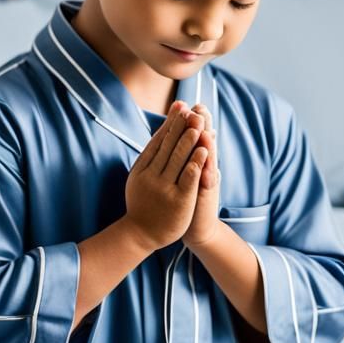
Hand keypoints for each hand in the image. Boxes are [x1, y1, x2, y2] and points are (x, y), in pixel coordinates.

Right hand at [124, 101, 207, 250]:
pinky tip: (204, 151)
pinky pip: (188, 179)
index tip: (180, 106)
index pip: (158, 140)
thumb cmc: (143, 204)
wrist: (140, 235)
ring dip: (189, 139)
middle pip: (168, 146)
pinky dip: (195, 163)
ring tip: (199, 123)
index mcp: (141, 168)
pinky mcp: (178, 201)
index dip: (170, 123)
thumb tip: (159, 134)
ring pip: (178, 159)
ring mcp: (164, 188)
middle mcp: (151, 175)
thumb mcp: (139, 178)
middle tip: (192, 109)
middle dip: (181, 126)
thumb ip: (149, 158)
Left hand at [181, 103, 219, 248]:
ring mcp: (209, 178)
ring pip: (209, 156)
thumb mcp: (182, 173)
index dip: (190, 120)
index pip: (194, 134)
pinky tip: (207, 156)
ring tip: (204, 128)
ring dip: (207, 142)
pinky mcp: (209, 193)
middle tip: (198, 108)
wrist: (197, 226)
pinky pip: (210, 177)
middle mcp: (205, 165)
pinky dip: (209, 166)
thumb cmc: (185, 197)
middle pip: (204, 140)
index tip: (182, 103)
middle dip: (201, 124)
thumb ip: (181, 154)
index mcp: (196, 159)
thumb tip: (175, 133)